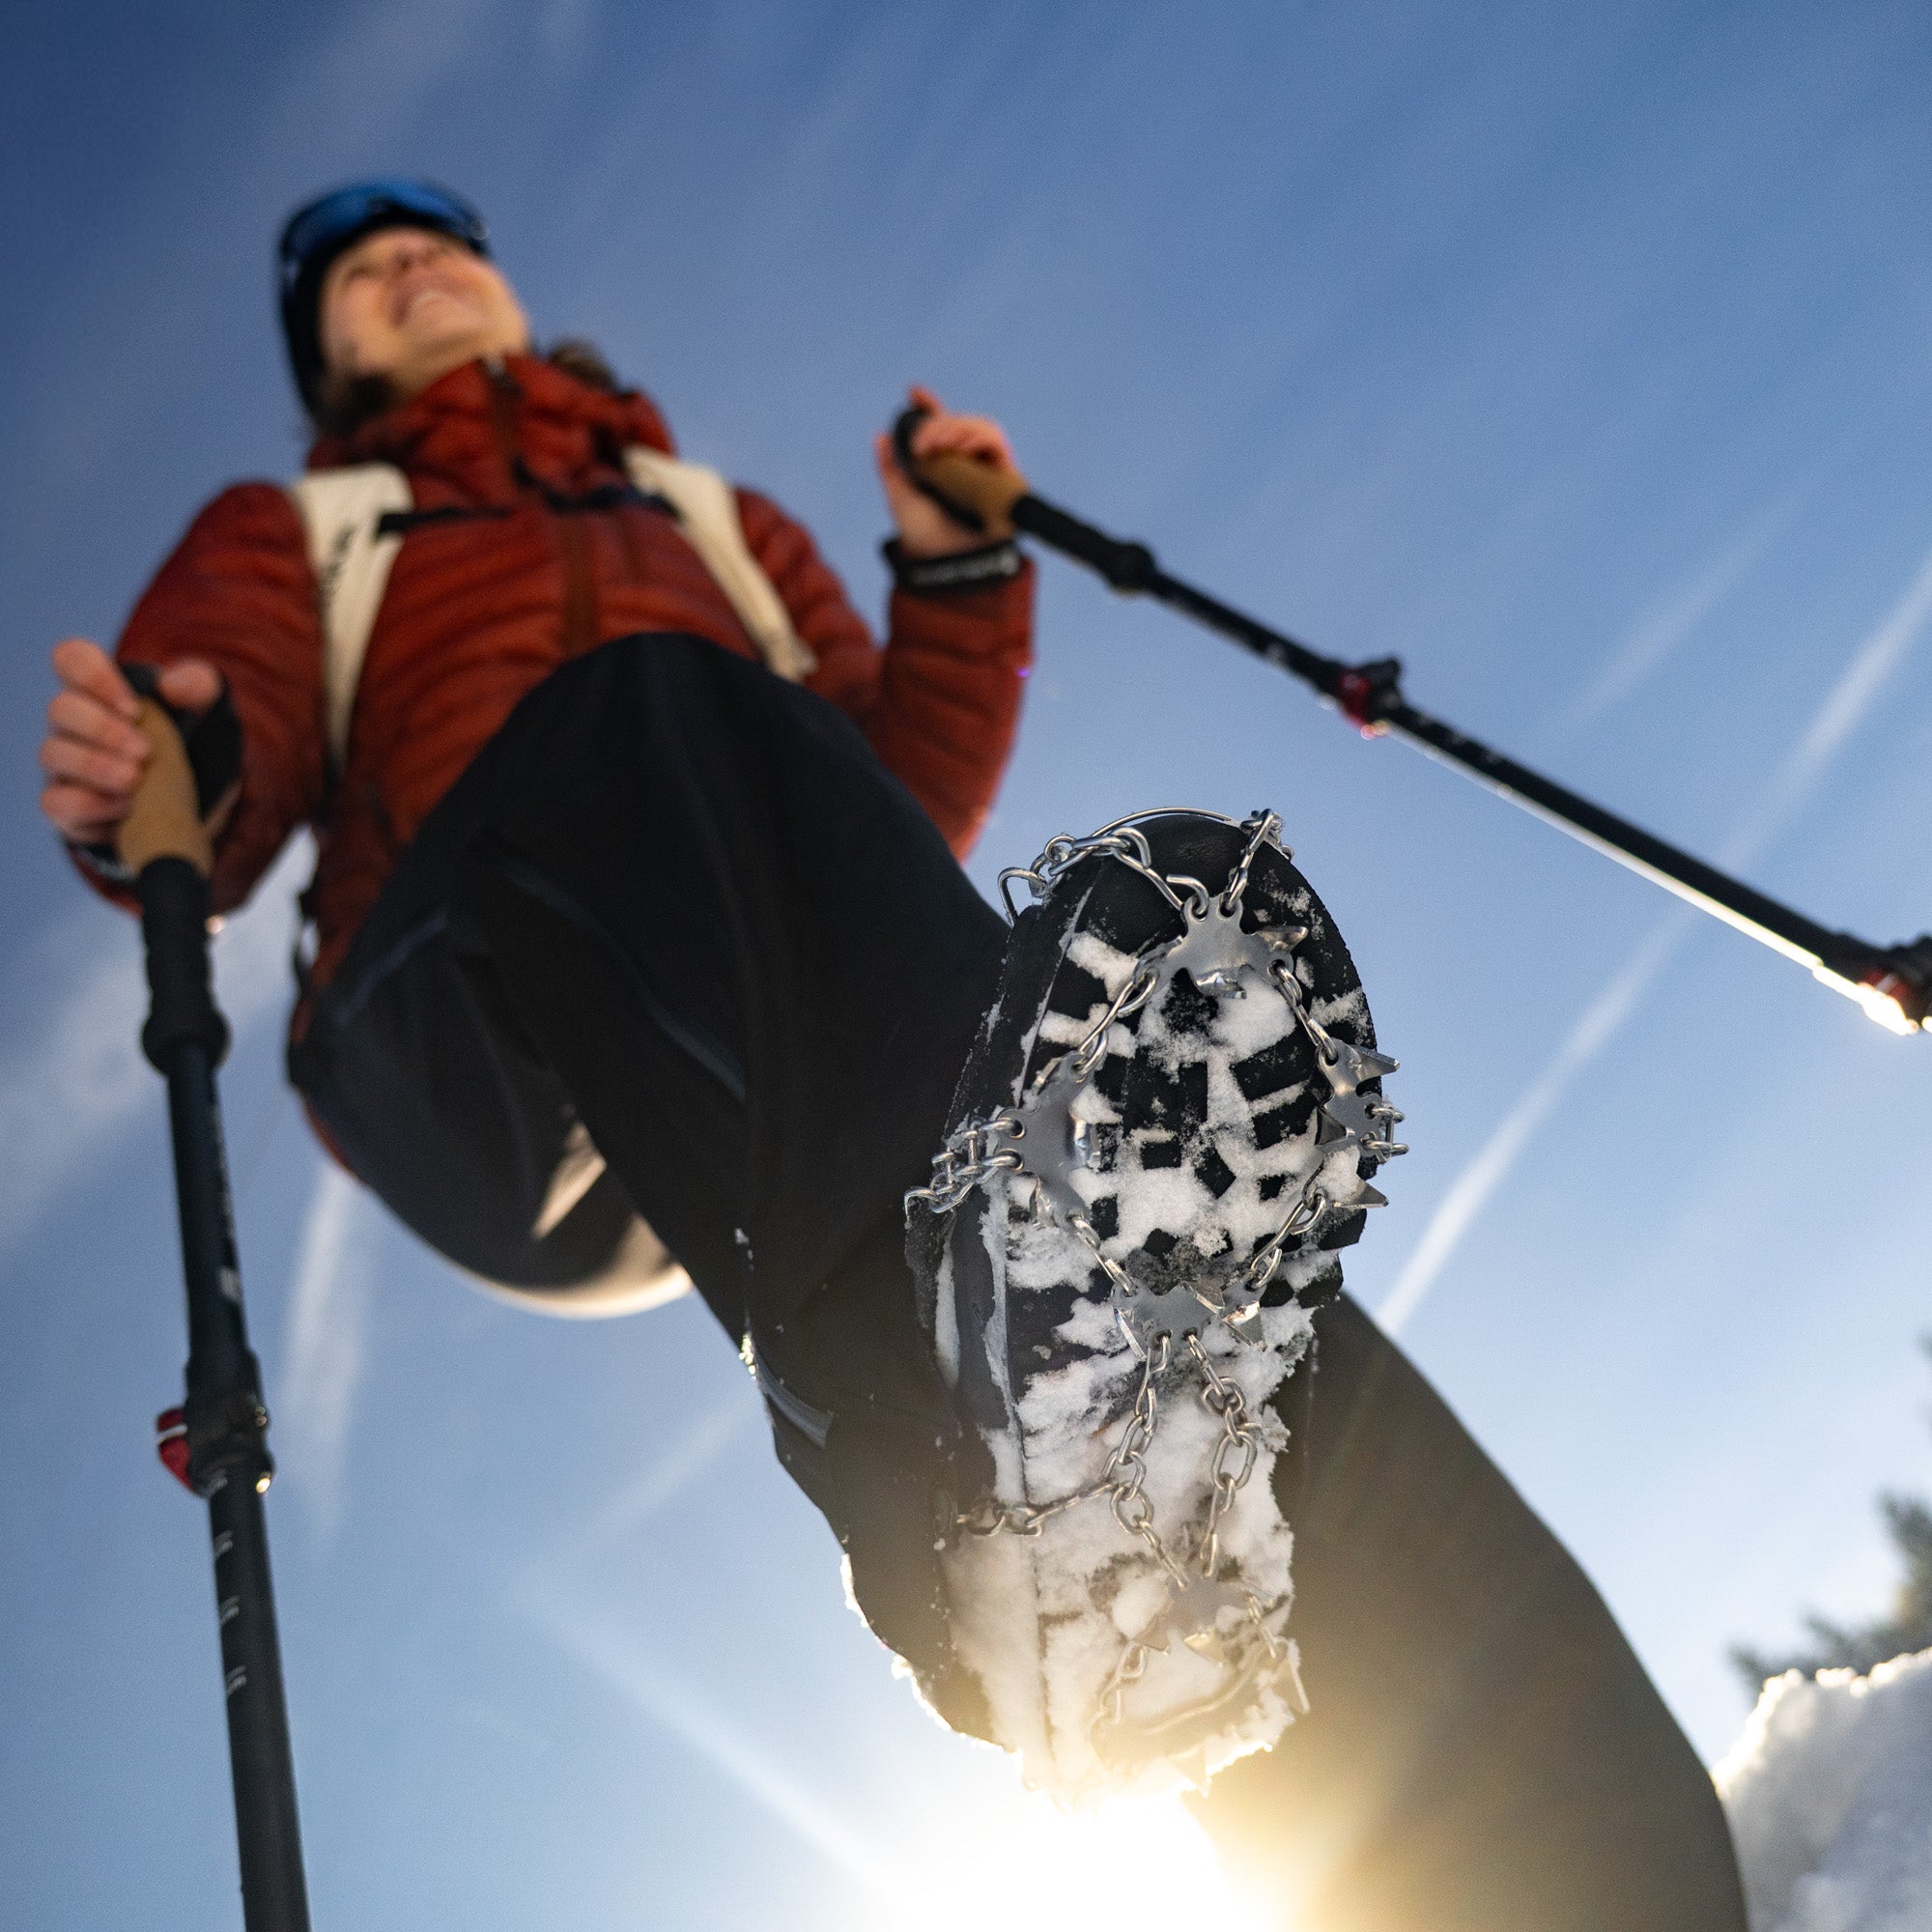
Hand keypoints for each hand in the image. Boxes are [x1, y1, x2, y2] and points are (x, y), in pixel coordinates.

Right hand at [39, 638, 220, 844]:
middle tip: (145, 750)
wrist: (192, 796)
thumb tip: (172, 686)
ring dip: (94, 766)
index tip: (134, 707)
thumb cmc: (186, 738)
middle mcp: (72, 723)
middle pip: (60, 708)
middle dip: (102, 728)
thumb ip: (197, 685)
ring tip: (135, 779)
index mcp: (99, 689)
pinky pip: (54, 802)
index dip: (94, 676)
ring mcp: (63, 764)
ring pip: (52, 754)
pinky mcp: (65, 805)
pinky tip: (124, 808)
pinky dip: (87, 804)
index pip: (72, 658)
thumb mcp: (203, 708)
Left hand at [874, 384, 1019, 558]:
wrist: (945, 560)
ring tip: (939, 444)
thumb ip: (890, 469)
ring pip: (979, 426)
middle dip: (939, 423)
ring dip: (957, 427)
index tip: (914, 393)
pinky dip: (978, 435)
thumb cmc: (923, 536)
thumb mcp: (899, 497)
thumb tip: (880, 436)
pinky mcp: (1005, 475)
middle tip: (921, 443)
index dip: (928, 407)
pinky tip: (961, 446)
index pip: (940, 427)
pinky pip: (996, 441)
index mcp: (943, 465)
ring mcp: (987, 468)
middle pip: (959, 422)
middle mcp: (967, 464)